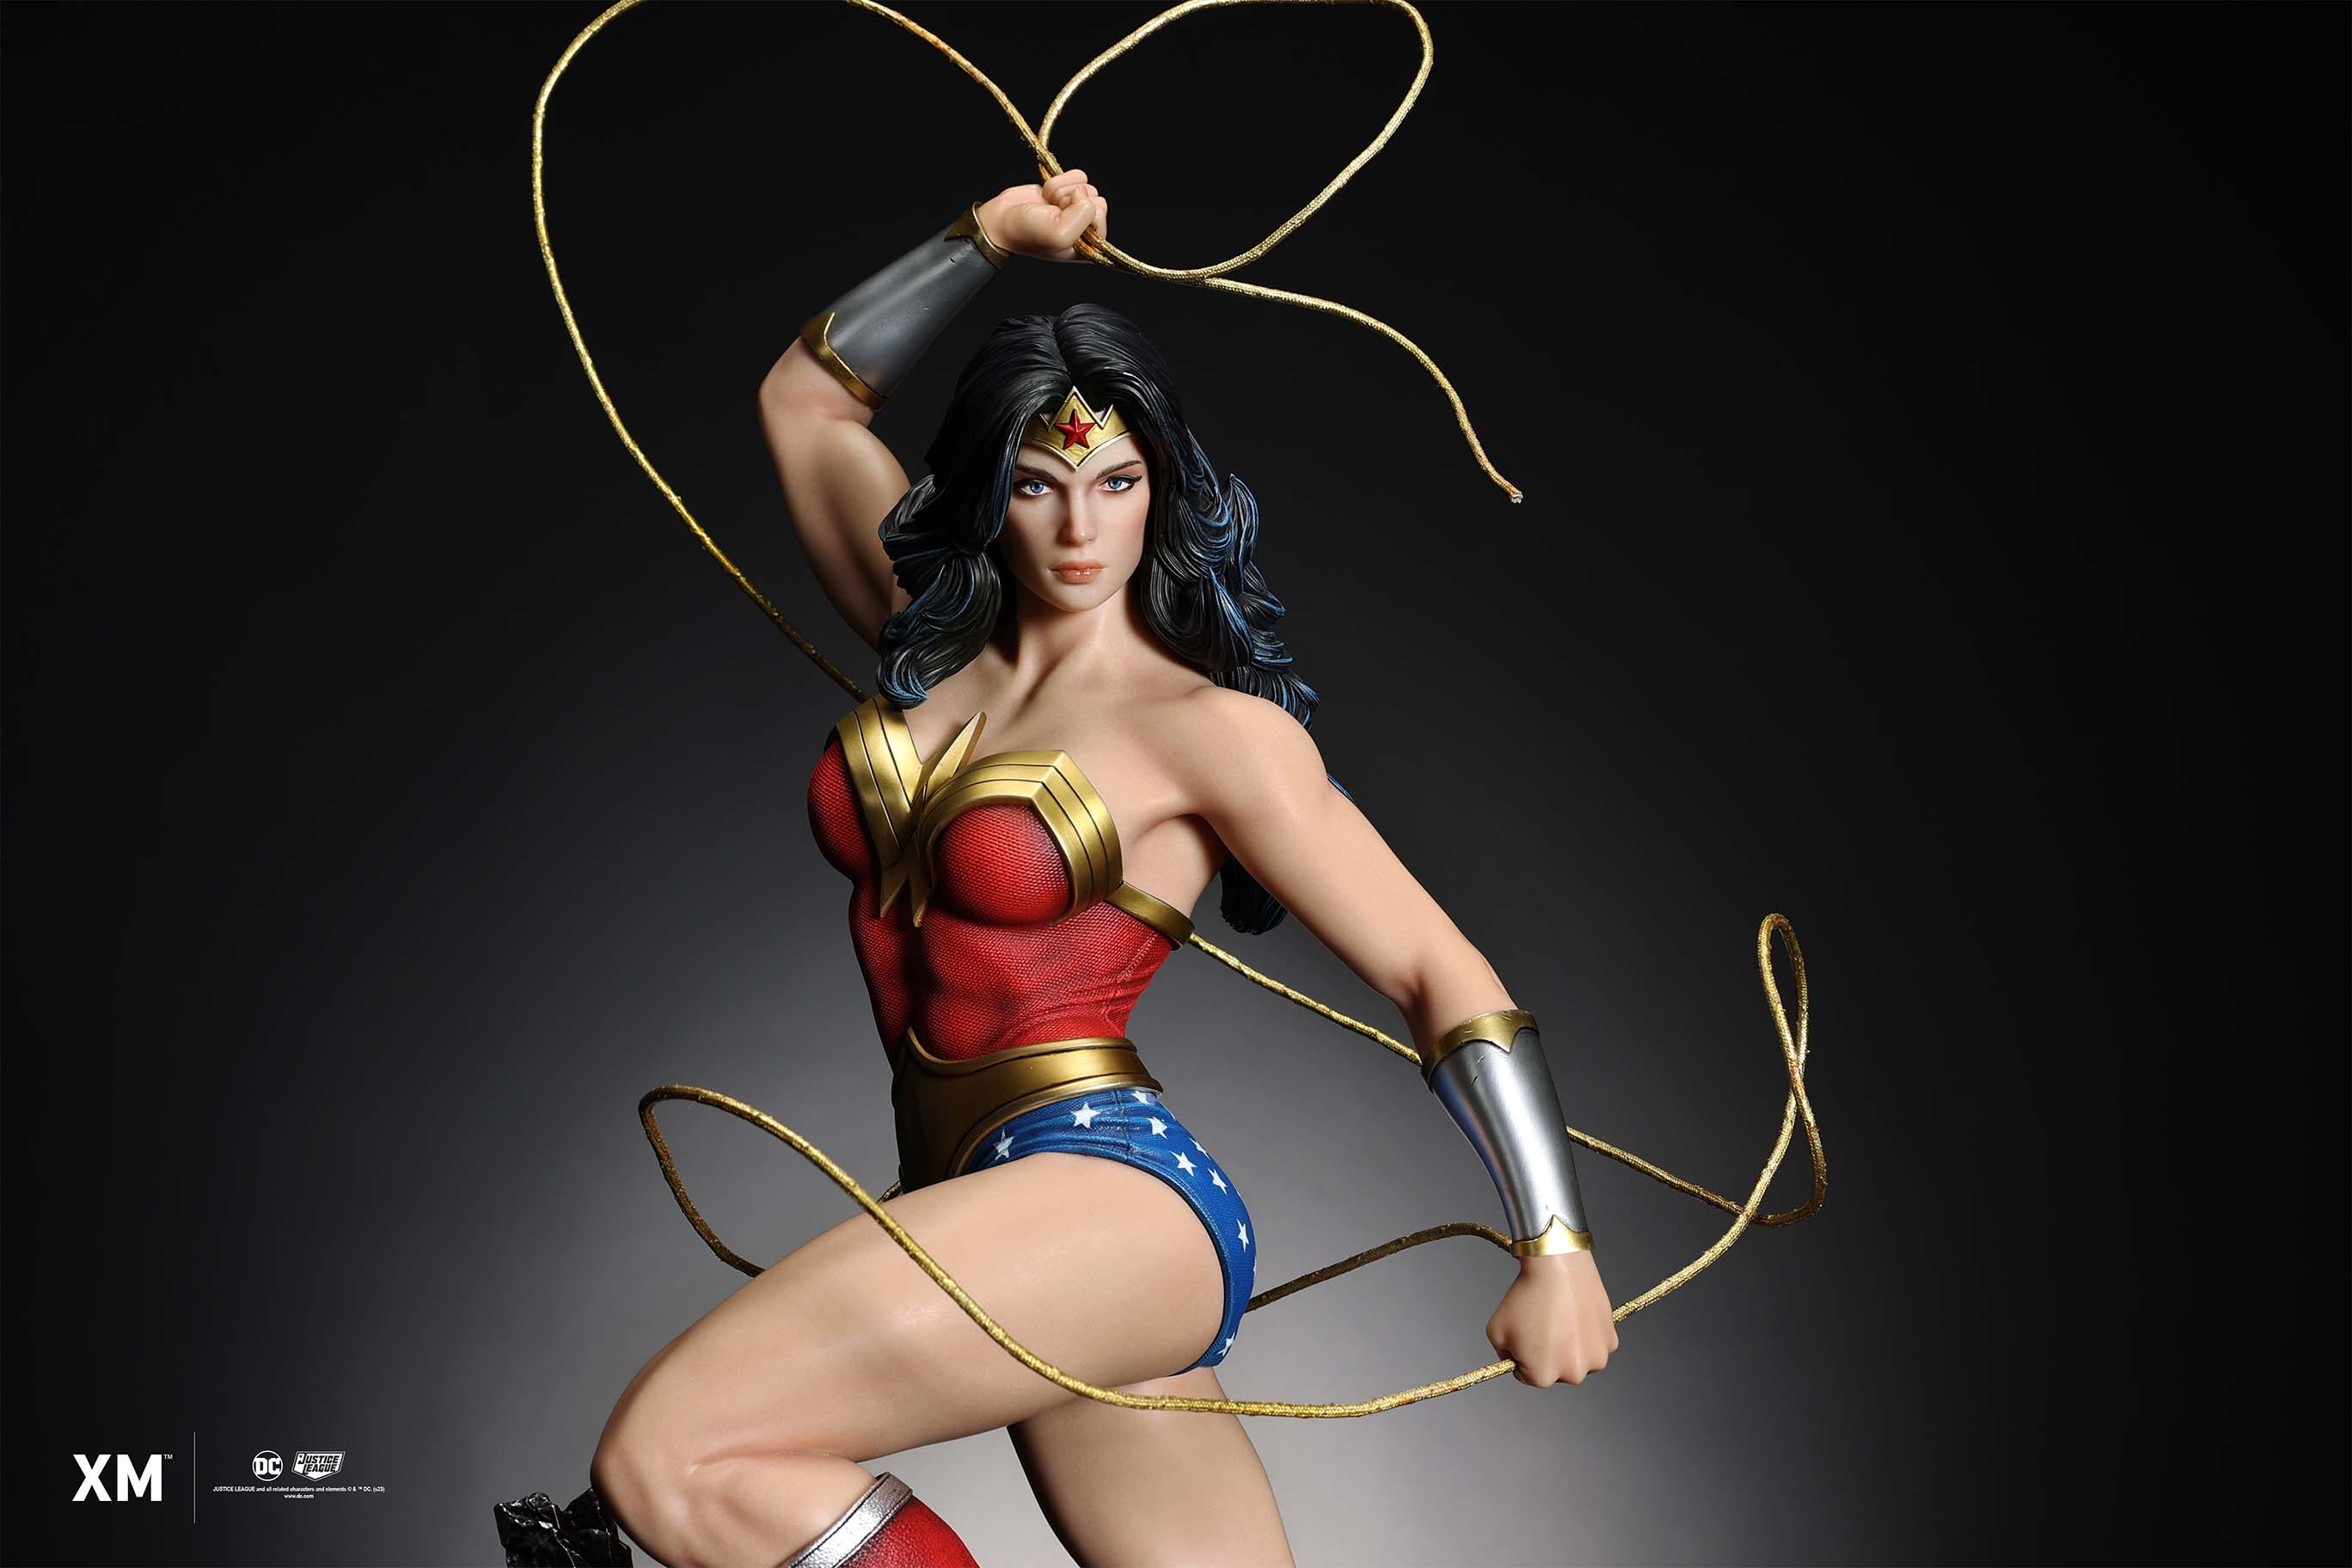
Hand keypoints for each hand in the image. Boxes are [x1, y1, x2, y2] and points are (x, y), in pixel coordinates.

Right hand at [975, 169, 1107, 262]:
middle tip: (1053, 211)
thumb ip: (1082, 215)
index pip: (1100, 215)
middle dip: (1071, 200)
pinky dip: (1059, 180)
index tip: (1061, 219)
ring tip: (1048, 205)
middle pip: (1096, 198)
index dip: (1079, 211)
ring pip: (1086, 185)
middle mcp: (1085, 227)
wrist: (1001, 220)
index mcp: (1088, 244)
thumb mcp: (1059, 234)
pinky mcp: (1067, 192)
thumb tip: (1082, 193)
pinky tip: (1047, 196)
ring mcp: (1076, 209)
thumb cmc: (1027, 233)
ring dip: (1062, 191)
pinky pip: (1077, 176)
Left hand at [1486, 1249, 1619, 1387]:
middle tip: (1544, 1325)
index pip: (1528, 1375)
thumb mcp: (1496, 1330)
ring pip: (1578, 1359)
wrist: (1557, 1266)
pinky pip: (1595, 1346)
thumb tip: (1516, 1360)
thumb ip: (1504, 1354)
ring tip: (1561, 1319)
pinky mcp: (1611, 1342)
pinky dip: (1588, 1335)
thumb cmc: (1526, 1296)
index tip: (1525, 1335)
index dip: (1522, 1354)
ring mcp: (1595, 1359)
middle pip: (1556, 1371)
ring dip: (1571, 1347)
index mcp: (1542, 1377)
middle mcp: (1573, 1375)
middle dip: (1548, 1354)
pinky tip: (1578, 1315)